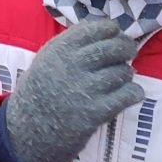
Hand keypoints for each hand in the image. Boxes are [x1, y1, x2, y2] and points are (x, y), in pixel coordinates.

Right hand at [1, 17, 142, 161]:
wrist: (27, 133)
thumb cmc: (37, 94)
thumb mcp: (45, 61)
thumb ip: (70, 45)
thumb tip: (102, 32)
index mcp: (59, 49)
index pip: (95, 28)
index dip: (111, 29)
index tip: (116, 34)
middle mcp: (73, 65)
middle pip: (113, 47)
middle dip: (126, 48)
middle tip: (128, 52)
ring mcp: (86, 89)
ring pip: (122, 71)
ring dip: (126, 74)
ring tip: (123, 78)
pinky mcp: (96, 112)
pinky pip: (127, 95)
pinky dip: (134, 93)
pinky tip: (132, 94)